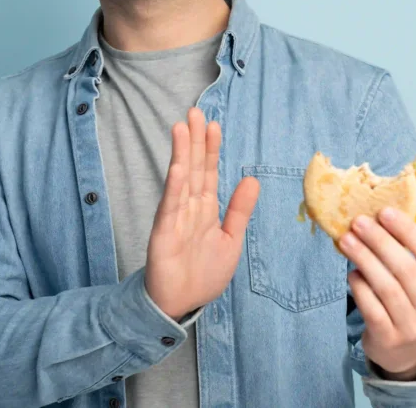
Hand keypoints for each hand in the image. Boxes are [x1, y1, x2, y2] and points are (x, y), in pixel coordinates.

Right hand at [145, 107, 260, 319]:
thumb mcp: (231, 239)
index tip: (213, 125)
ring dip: (183, 153)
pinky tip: (179, 167)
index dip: (212, 149)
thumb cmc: (203, 274)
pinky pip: (171, 206)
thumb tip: (252, 179)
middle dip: (196, 140)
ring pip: (181, 179)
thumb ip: (239, 210)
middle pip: (195, 168)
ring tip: (183, 127)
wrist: (181, 304)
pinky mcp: (164, 233)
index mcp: (206, 209)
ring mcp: (175, 217)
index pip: (209, 172)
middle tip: (195, 111)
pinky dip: (175, 186)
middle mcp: (189, 207)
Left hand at [339, 207, 415, 379]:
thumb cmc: (413, 303)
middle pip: (405, 268)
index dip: (407, 230)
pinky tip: (351, 273)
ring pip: (386, 286)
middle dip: (380, 241)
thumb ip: (411, 254)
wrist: (408, 353)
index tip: (384, 211)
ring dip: (364, 259)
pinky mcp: (388, 338)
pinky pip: (371, 307)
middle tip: (358, 221)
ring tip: (347, 240)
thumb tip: (381, 214)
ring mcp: (412, 327)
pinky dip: (359, 286)